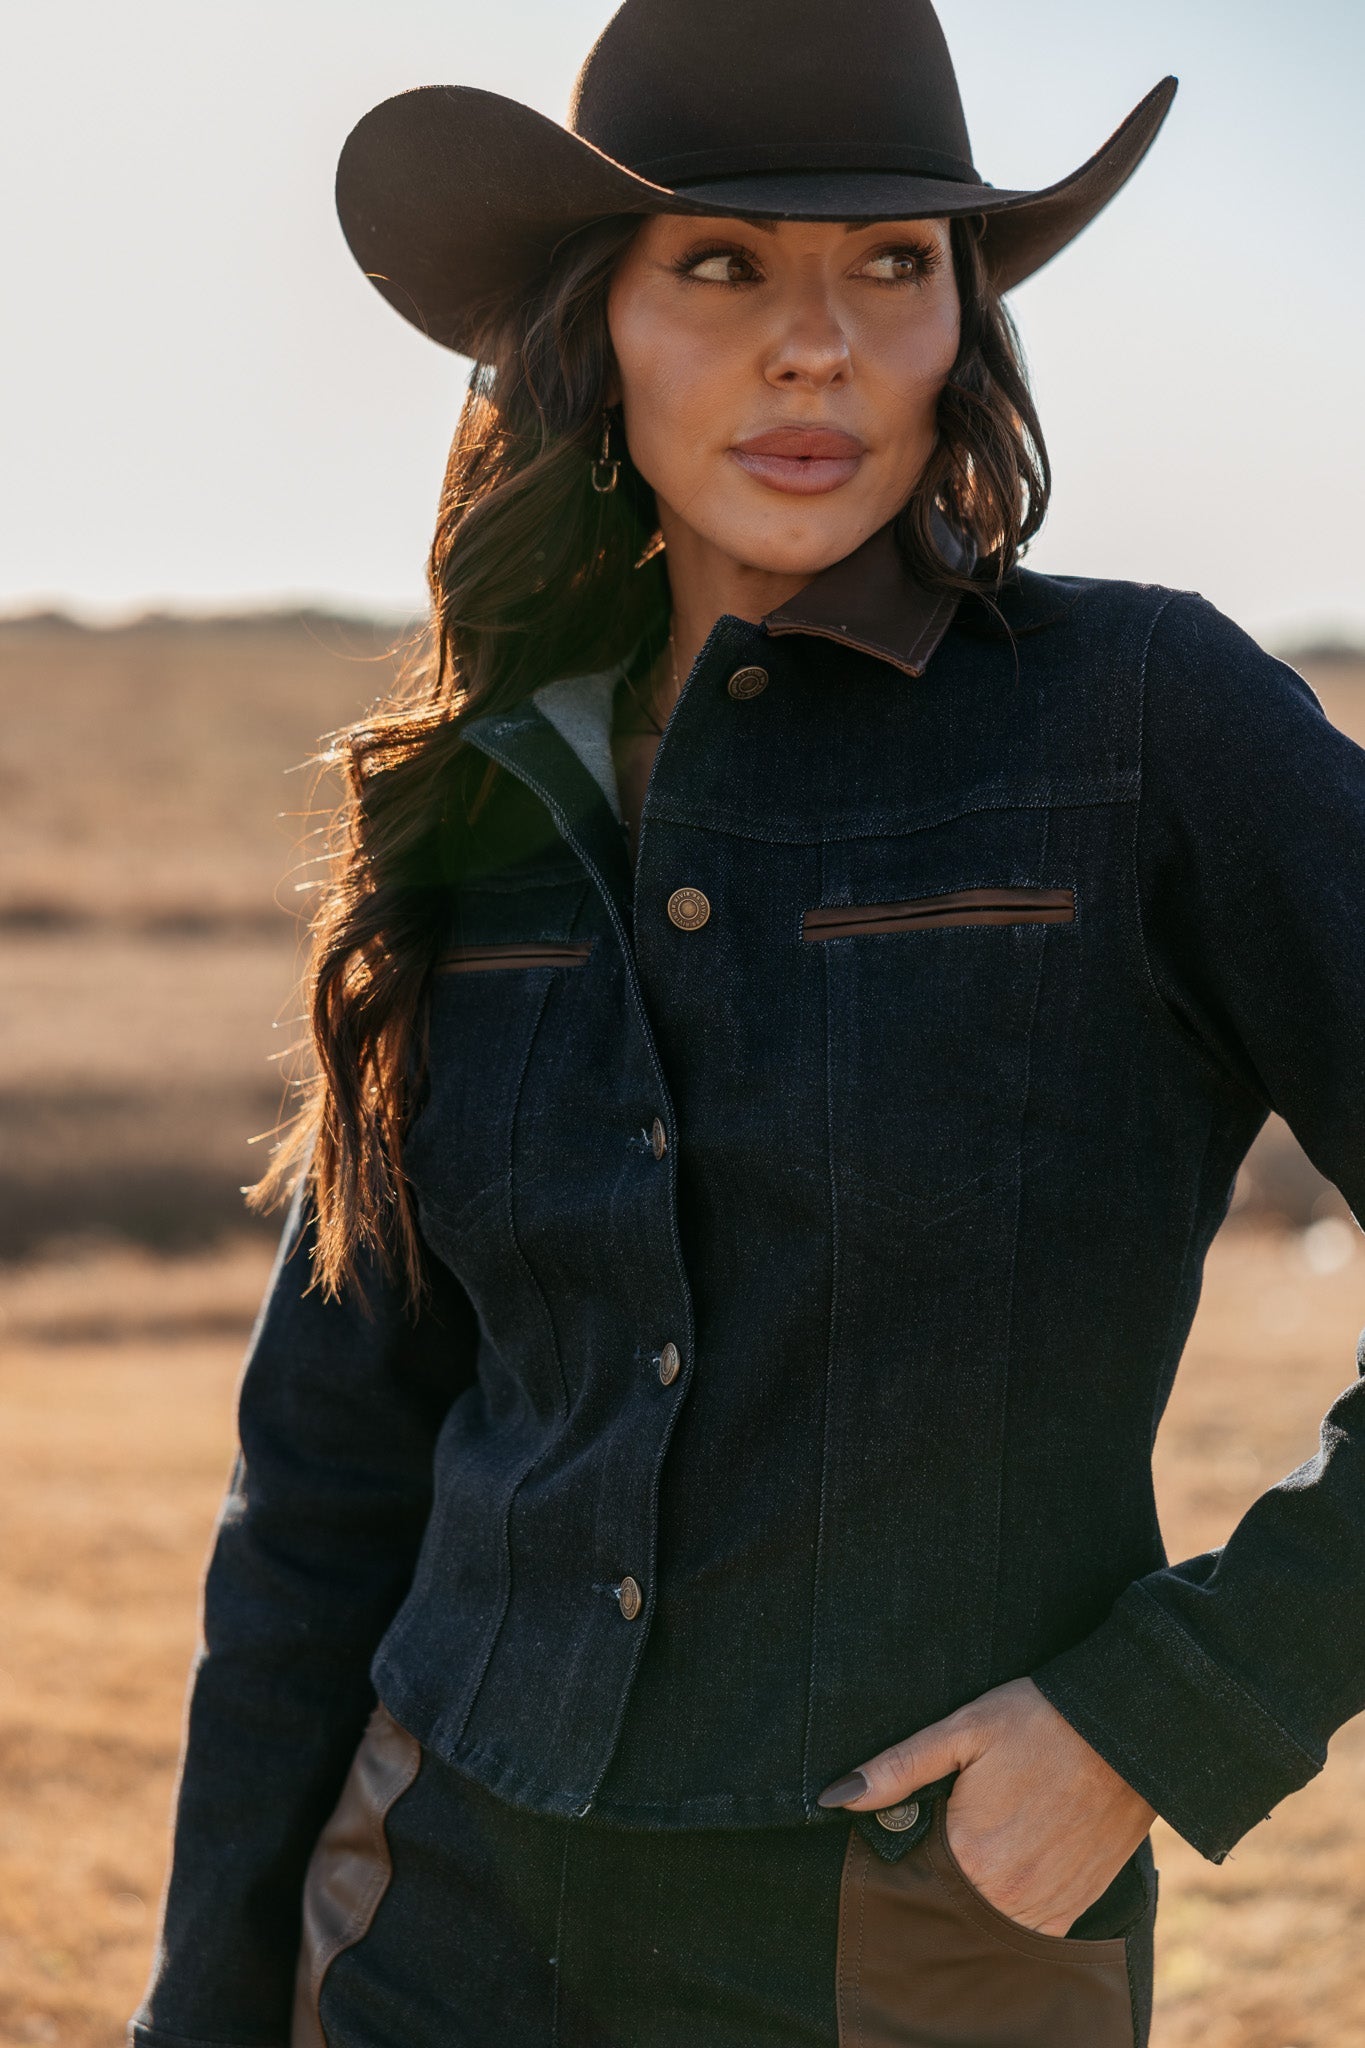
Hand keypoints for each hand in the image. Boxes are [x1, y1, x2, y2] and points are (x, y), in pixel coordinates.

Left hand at [817, 1677, 1155, 1935]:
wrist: (1124, 1731)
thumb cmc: (1039, 1722)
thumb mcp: (962, 1730)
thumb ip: (897, 1770)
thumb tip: (835, 1798)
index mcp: (970, 1857)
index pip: (909, 1882)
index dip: (897, 1859)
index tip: (902, 1831)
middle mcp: (1007, 1898)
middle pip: (946, 1908)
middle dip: (932, 1881)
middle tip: (943, 1832)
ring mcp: (1044, 1909)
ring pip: (986, 1924)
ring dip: (971, 1897)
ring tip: (973, 1848)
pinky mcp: (1074, 1908)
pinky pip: (1028, 1929)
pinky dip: (1008, 1909)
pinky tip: (1002, 1869)